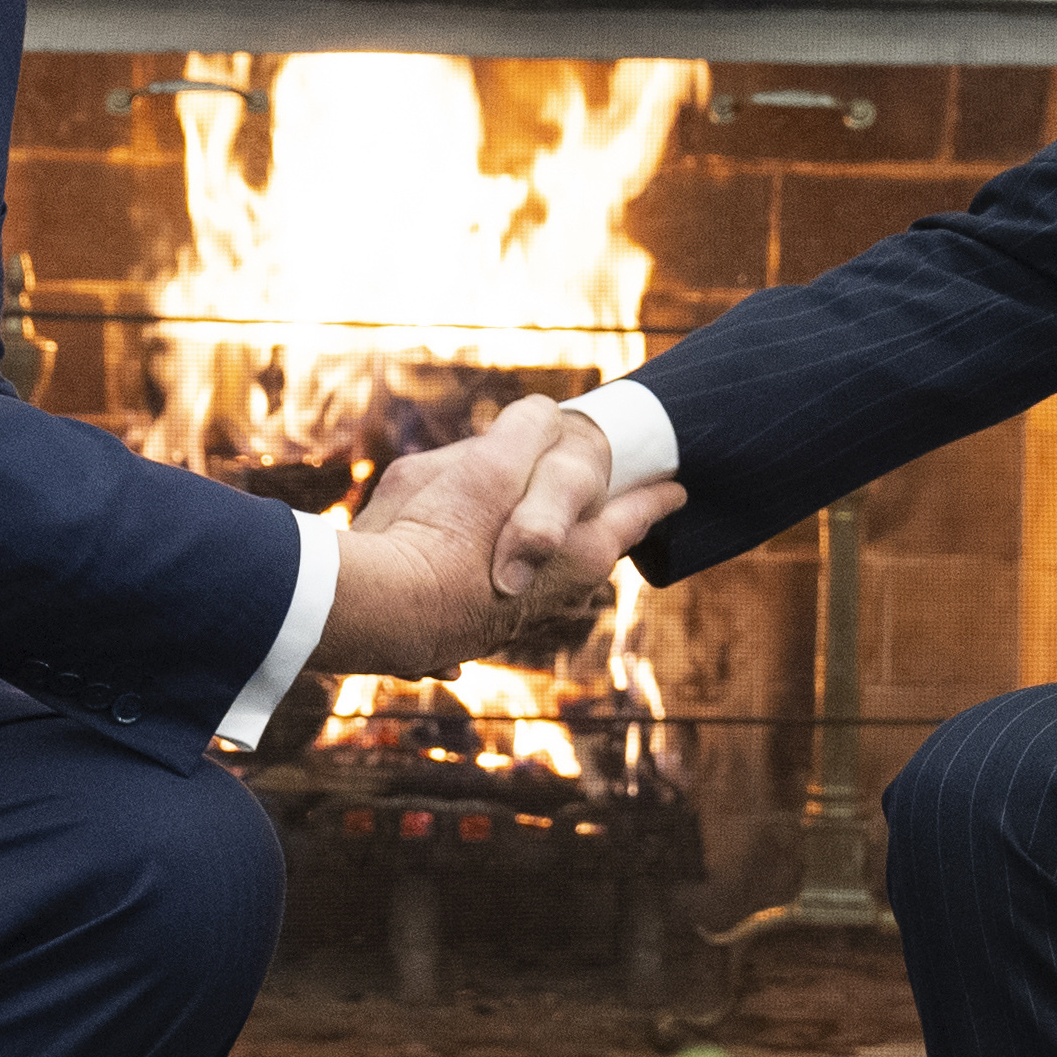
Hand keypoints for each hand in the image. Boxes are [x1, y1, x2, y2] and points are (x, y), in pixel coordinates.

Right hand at [319, 395, 684, 677]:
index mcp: (582, 551)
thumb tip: (542, 418)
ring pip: (537, 583)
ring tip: (527, 539)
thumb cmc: (441, 534)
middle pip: (590, 553)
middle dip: (595, 531)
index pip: (635, 515)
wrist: (378, 613)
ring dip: (536, 563)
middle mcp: (556, 595)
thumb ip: (527, 430)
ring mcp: (509, 622)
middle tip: (607, 512)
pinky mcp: (460, 637)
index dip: (655, 497)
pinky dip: (478, 594)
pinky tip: (461, 599)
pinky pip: (479, 608)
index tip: (678, 489)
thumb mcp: (489, 460)